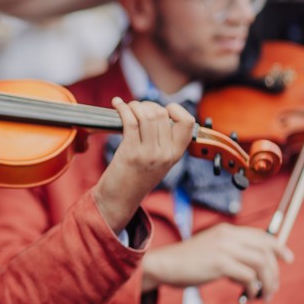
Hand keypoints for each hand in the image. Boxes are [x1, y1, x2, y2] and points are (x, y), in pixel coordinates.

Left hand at [93, 98, 194, 232]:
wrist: (119, 200)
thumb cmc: (135, 178)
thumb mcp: (159, 162)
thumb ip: (164, 142)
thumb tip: (157, 112)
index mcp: (175, 154)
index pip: (187, 122)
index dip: (176, 109)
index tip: (163, 109)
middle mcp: (165, 154)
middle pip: (162, 114)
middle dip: (148, 105)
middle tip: (137, 108)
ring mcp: (149, 154)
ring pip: (147, 115)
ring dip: (134, 106)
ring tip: (127, 107)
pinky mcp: (131, 153)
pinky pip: (130, 121)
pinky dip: (122, 108)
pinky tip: (117, 104)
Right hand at [142, 223, 293, 300]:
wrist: (164, 265)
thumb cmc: (187, 262)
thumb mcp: (212, 250)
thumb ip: (231, 253)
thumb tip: (254, 270)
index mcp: (226, 231)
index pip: (261, 235)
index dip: (278, 247)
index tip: (288, 259)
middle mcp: (228, 236)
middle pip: (265, 250)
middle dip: (275, 270)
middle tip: (273, 287)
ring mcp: (224, 248)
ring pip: (261, 263)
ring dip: (268, 281)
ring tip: (265, 295)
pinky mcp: (220, 263)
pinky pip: (249, 276)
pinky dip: (254, 287)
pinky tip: (249, 294)